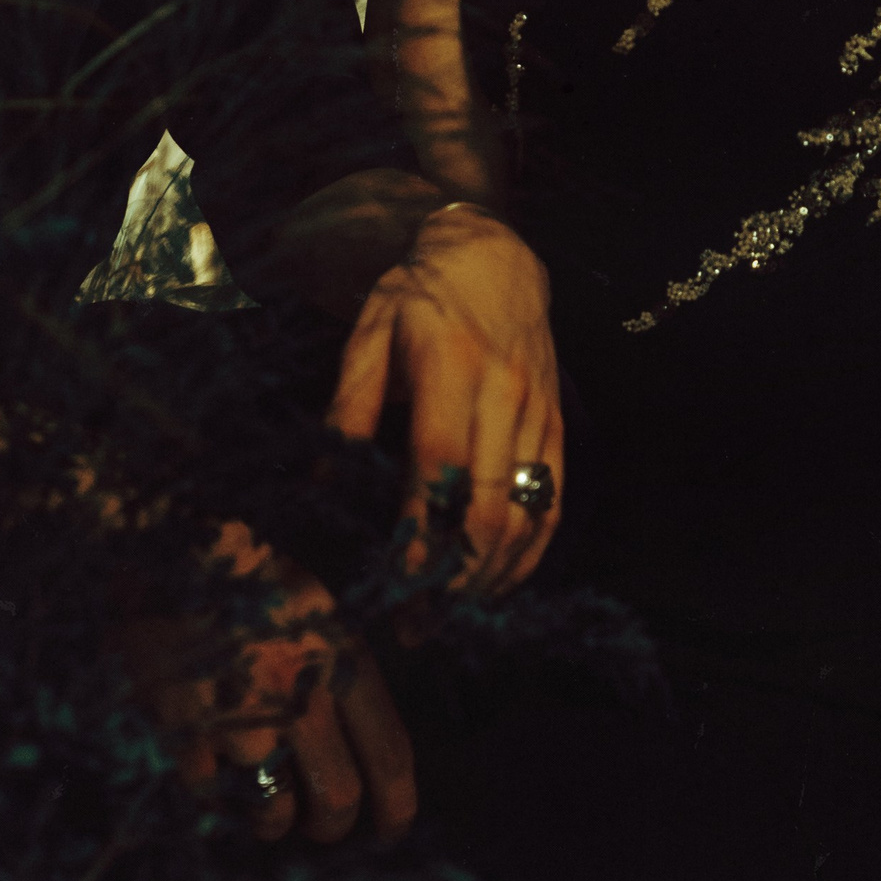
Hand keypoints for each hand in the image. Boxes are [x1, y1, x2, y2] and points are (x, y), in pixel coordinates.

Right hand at [127, 525, 417, 845]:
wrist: (161, 552)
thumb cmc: (246, 580)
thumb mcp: (317, 605)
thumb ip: (348, 668)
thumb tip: (376, 755)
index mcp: (340, 654)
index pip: (389, 754)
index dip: (398, 805)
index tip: (392, 828)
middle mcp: (299, 690)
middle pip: (337, 799)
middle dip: (331, 825)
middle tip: (319, 825)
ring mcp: (240, 716)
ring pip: (274, 811)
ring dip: (272, 819)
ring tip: (262, 802)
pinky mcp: (184, 732)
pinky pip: (214, 795)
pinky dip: (217, 792)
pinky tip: (210, 762)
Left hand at [330, 205, 562, 597]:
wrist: (496, 255)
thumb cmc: (419, 295)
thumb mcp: (368, 334)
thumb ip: (348, 407)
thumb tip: (323, 481)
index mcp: (451, 366)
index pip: (439, 467)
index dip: (420, 534)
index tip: (391, 585)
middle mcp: (504, 393)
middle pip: (489, 506)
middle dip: (453, 578)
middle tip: (415, 625)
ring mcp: (539, 411)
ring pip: (527, 516)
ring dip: (491, 579)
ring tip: (449, 619)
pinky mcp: (557, 425)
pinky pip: (552, 503)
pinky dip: (528, 554)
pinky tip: (496, 585)